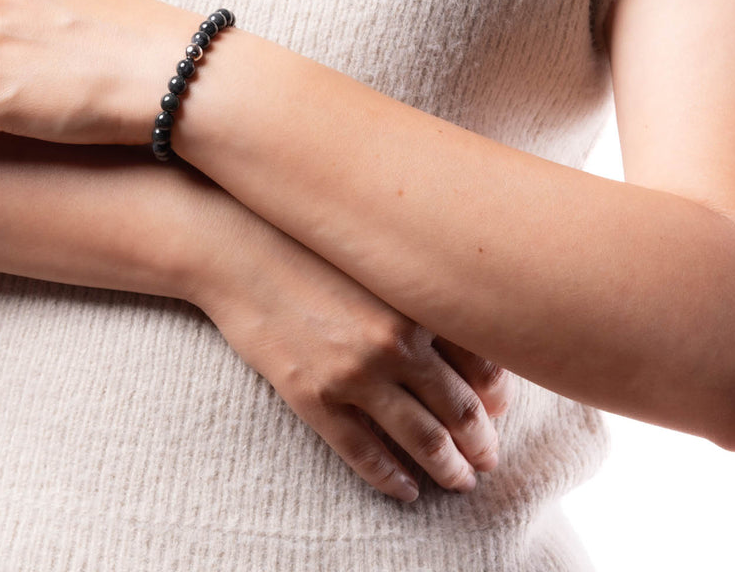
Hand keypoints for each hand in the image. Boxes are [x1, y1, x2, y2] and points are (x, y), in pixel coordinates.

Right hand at [188, 193, 511, 501]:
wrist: (236, 247)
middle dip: (481, 443)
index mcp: (414, 303)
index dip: (496, 398)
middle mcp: (393, 342)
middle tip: (488, 459)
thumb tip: (458, 336)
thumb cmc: (307, 244)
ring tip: (458, 481)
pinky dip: (392, 478)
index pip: (483, 367)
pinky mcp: (314, 397)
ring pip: (422, 439)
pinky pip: (365, 453)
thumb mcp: (372, 258)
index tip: (498, 411)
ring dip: (448, 468)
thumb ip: (416, 293)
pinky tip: (406, 490)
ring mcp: (353, 373)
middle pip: (460, 410)